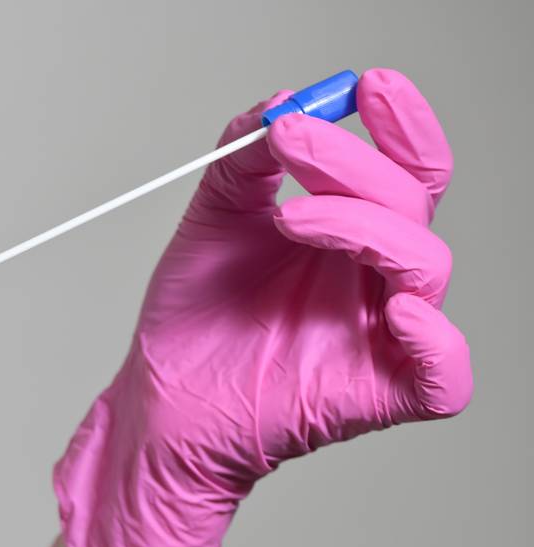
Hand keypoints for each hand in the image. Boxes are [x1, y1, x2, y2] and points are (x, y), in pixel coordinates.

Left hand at [53, 69, 471, 546]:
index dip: (400, 124)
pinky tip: (394, 308)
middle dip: (352, 162)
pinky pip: (444, 374)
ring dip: (359, 223)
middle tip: (292, 139)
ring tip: (287, 215)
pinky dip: (434, 339)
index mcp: (351, 233)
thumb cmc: (194, 323)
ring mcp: (385, 335)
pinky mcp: (383, 395)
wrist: (161, 402)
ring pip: (424, 265)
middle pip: (411, 202)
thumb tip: (281, 102)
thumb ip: (244, 160)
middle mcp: (376, 278)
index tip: (367, 87)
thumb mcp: (212, 221)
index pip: (403, 168)